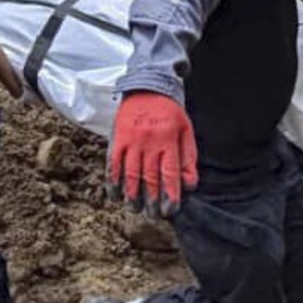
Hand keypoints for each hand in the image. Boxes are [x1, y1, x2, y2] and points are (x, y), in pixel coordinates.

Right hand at [109, 92, 197, 217]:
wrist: (147, 86)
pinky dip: (113, 181)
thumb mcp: (186, 131)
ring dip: (132, 195)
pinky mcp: (117, 139)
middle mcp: (149, 142)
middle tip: (154, 215)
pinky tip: (115, 195)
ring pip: (131, 174)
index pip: (170, 174)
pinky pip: (113, 164)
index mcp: (168, 140)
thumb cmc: (170, 112)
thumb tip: (189, 185)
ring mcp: (131, 141)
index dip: (170, 195)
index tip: (171, 211)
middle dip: (152, 200)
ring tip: (135, 209)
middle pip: (150, 178)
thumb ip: (189, 158)